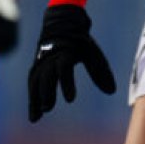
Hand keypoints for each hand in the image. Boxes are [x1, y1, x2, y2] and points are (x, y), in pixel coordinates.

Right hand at [27, 4, 115, 121]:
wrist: (61, 25)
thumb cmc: (80, 42)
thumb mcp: (93, 53)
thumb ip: (101, 72)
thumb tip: (112, 92)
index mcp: (65, 52)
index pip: (65, 70)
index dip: (67, 84)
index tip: (71, 100)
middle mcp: (50, 58)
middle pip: (46, 77)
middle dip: (47, 93)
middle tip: (48, 109)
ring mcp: (41, 63)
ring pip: (35, 83)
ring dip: (35, 100)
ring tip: (37, 117)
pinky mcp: (36, 69)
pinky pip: (32, 85)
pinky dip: (32, 99)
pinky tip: (34, 115)